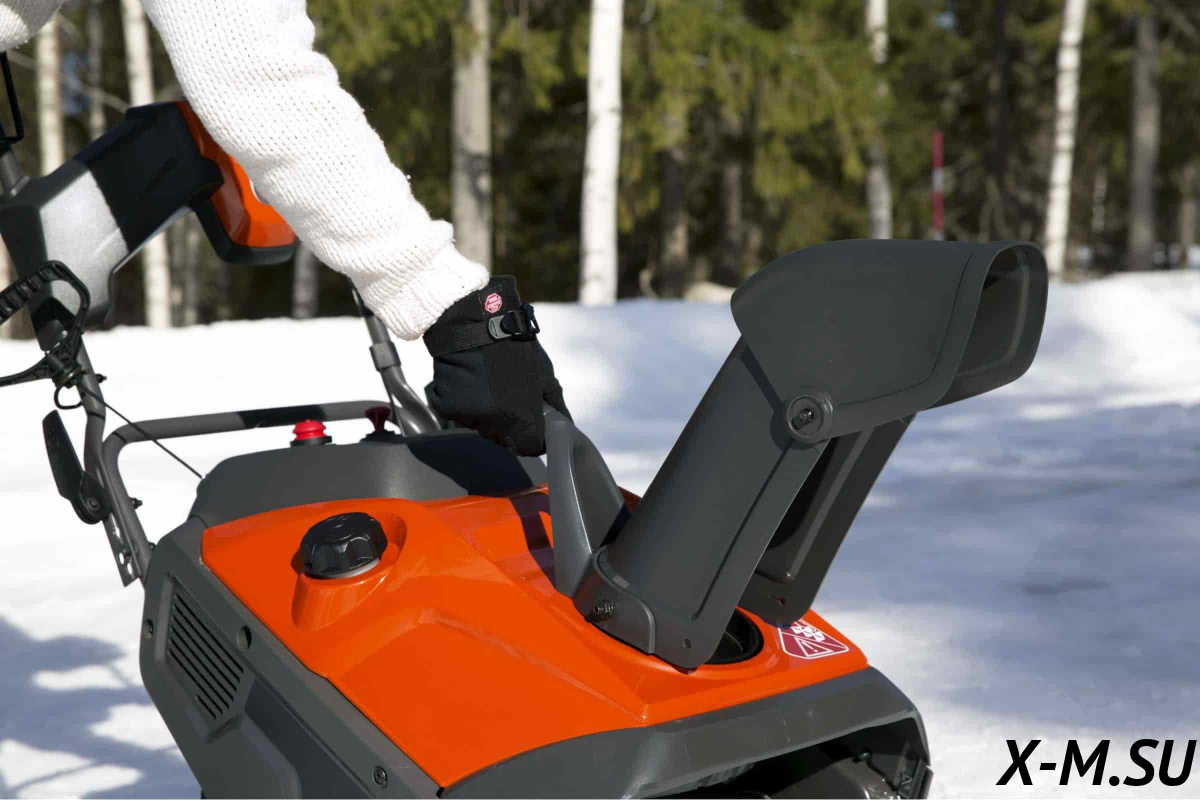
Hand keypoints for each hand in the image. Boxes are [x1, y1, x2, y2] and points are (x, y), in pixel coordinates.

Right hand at [423, 276, 569, 455]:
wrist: (477, 322)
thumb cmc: (515, 346)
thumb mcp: (545, 375)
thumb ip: (556, 405)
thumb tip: (565, 426)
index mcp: (523, 419)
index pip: (531, 447)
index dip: (535, 435)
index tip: (533, 420)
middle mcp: (495, 425)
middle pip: (505, 440)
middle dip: (511, 424)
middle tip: (509, 394)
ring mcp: (469, 418)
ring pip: (482, 428)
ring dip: (487, 414)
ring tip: (489, 384)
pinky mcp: (447, 408)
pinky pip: (459, 416)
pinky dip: (465, 404)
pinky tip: (471, 381)